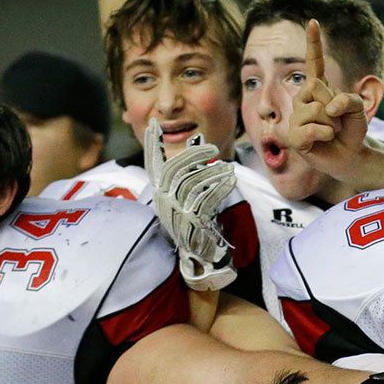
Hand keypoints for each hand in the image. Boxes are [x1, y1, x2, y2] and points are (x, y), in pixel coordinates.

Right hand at [143, 116, 237, 290]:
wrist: (198, 259)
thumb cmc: (196, 222)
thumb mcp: (189, 196)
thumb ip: (191, 170)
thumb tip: (197, 138)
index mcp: (159, 194)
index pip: (152, 165)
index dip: (152, 144)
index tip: (154, 124)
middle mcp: (163, 203)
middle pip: (174, 171)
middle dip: (193, 155)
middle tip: (212, 147)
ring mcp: (176, 214)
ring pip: (191, 184)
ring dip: (212, 173)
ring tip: (228, 168)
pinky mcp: (191, 224)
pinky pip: (206, 200)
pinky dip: (220, 188)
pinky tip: (231, 180)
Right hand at [284, 20, 370, 179]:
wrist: (351, 155)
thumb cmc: (352, 130)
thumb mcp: (359, 109)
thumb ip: (348, 99)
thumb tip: (327, 108)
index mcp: (318, 88)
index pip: (313, 63)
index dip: (313, 43)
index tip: (313, 22)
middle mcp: (303, 99)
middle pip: (314, 87)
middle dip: (333, 105)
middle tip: (337, 121)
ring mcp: (295, 117)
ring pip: (314, 110)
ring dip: (331, 124)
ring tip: (331, 132)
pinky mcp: (292, 136)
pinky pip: (309, 129)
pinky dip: (324, 135)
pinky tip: (324, 140)